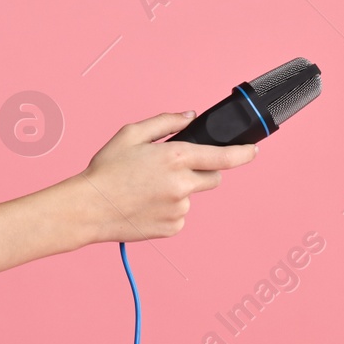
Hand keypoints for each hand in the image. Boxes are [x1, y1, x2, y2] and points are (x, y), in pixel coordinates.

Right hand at [69, 110, 258, 243]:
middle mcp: (182, 185)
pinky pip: (179, 215)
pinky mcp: (172, 228)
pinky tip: (145, 205)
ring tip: (145, 190)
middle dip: (201, 172)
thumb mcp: (130, 134)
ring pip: (191, 197)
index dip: (243, 153)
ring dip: (178, 192)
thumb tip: (189, 116)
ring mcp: (179, 210)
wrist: (89, 208)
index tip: (254, 151)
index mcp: (175, 158)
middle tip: (172, 170)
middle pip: (213, 178)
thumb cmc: (106, 169)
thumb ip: (165, 122)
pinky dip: (167, 210)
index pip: (223, 157)